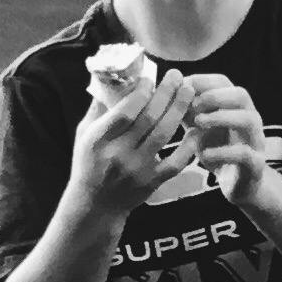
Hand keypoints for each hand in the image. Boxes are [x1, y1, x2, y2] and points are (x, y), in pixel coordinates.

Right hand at [71, 71, 197, 213]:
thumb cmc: (88, 163)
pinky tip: (196, 129)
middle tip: (177, 75)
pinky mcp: (152, 183)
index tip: (150, 77)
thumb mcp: (84, 133)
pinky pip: (176, 163)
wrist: (95, 205)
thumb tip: (112, 76)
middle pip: (148, 119)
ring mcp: (137, 170)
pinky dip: (188, 146)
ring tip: (188, 90)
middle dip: (165, 93)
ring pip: (163, 135)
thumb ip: (98, 107)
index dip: (140, 92)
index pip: (124, 112)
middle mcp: (119, 154)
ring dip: (178, 110)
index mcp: (99, 139)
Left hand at [179, 75, 273, 202]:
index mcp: (235, 107)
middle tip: (191, 106)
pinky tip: (204, 154)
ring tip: (198, 124)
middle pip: (240, 95)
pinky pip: (245, 154)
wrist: (238, 184)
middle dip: (213, 96)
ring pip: (249, 120)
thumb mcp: (198, 128)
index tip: (181, 89)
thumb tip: (165, 91)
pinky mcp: (256, 165)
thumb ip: (186, 110)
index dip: (202, 82)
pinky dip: (223, 152)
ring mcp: (256, 141)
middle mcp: (250, 119)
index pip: (223, 82)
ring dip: (221, 118)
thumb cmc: (216, 151)